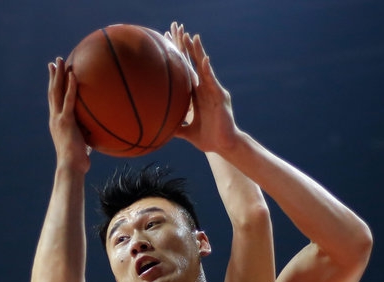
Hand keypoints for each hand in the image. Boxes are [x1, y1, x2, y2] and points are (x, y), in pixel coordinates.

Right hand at [47, 58, 90, 172]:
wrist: (71, 166)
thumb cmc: (78, 161)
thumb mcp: (82, 143)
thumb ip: (86, 133)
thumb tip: (98, 129)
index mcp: (56, 123)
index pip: (54, 101)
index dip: (53, 88)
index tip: (54, 76)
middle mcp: (54, 118)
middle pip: (52, 93)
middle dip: (53, 76)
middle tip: (54, 62)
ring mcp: (58, 119)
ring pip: (56, 92)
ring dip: (58, 75)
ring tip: (60, 61)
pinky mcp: (66, 121)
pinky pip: (68, 100)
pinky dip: (70, 86)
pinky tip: (73, 74)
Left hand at [170, 26, 241, 154]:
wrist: (222, 146)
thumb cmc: (208, 138)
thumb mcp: (187, 132)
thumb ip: (176, 128)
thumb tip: (161, 130)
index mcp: (197, 97)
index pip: (188, 75)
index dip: (182, 62)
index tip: (173, 48)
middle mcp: (205, 91)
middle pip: (196, 66)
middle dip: (189, 51)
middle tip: (182, 33)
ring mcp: (213, 92)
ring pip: (205, 68)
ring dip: (199, 53)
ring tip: (193, 38)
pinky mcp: (220, 97)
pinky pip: (213, 81)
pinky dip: (208, 71)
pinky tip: (203, 60)